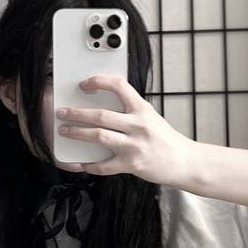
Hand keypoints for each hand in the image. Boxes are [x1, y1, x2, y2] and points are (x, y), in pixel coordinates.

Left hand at [54, 73, 199, 187]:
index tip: (84, 84)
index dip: (99, 82)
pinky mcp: (132, 165)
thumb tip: (102, 106)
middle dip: (76, 113)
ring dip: (77, 133)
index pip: (119, 86)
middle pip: (100, 115)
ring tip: (64, 131)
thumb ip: (131, 111)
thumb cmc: (166, 140)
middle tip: (62, 112)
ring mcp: (135, 146)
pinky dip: (90, 165)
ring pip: (98, 136)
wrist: (186, 162)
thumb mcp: (151, 117)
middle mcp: (138, 125)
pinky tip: (81, 163)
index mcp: (143, 109)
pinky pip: (104, 166)